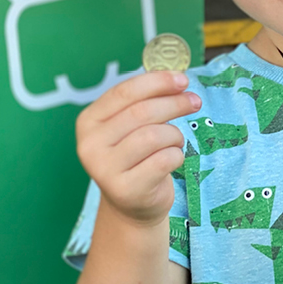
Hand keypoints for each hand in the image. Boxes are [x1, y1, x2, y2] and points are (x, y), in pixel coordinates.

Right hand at [76, 71, 201, 227]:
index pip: (124, 92)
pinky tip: (173, 159)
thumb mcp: (130, 127)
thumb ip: (144, 102)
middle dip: (174, 103)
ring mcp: (105, 169)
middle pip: (141, 112)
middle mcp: (90, 145)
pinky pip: (163, 160)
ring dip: (174, 134)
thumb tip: (177, 78)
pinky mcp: (126, 189)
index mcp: (88, 121)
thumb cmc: (136, 157)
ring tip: (176, 140)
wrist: (132, 205)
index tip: (182, 79)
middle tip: (194, 101)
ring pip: (153, 136)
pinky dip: (176, 155)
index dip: (156, 82)